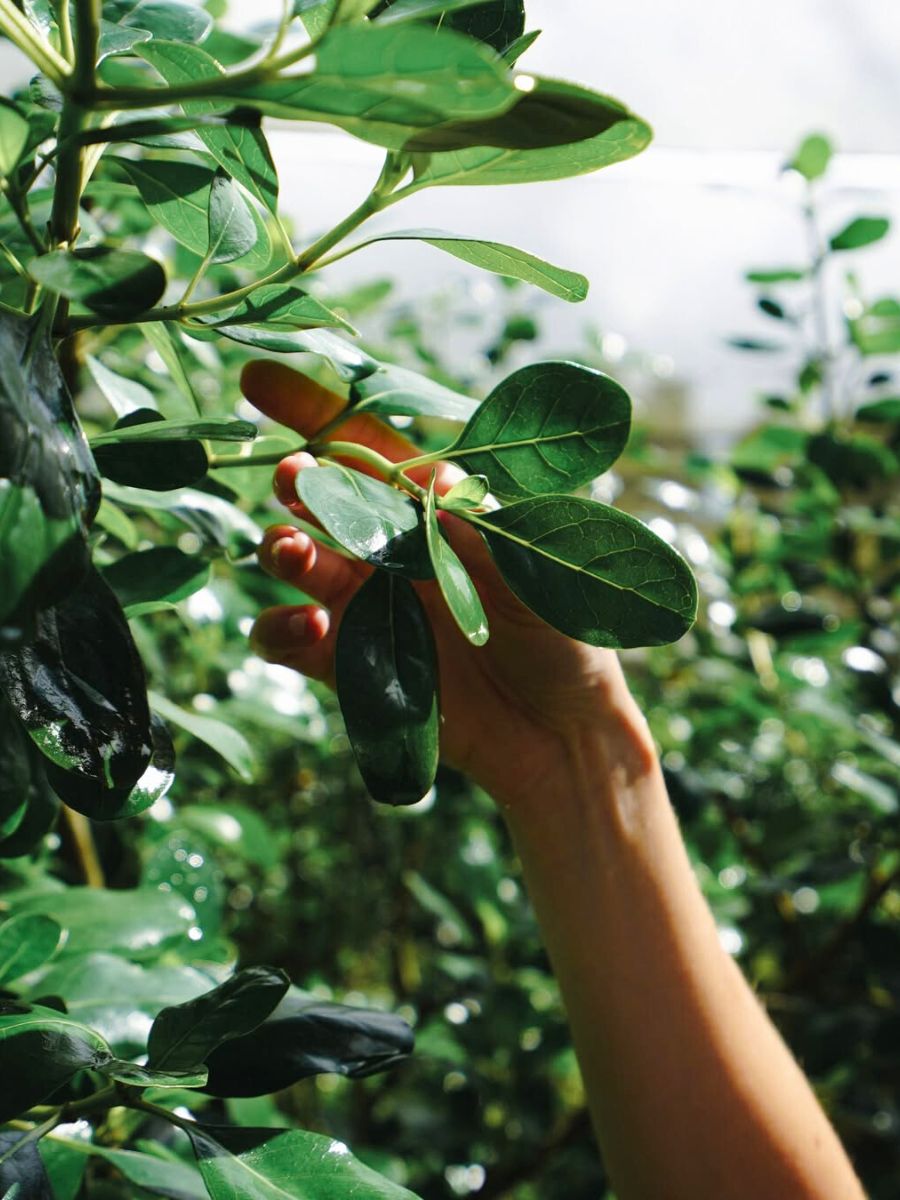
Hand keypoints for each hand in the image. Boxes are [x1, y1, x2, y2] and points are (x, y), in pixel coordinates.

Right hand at [243, 360, 646, 808]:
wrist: (566, 735)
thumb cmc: (568, 639)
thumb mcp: (539, 573)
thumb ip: (483, 529)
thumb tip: (431, 476)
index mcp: (440, 512)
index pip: (372, 449)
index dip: (318, 412)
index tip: (260, 380)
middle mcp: (397, 550)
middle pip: (326, 502)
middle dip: (300, 482)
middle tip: (290, 476)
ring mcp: (371, 606)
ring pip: (301, 564)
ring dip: (284, 550)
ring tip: (291, 551)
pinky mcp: (352, 667)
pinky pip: (293, 643)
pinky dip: (282, 628)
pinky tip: (305, 624)